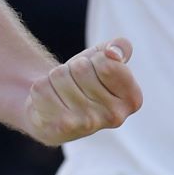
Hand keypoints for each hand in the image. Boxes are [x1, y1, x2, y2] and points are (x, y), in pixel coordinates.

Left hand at [24, 38, 142, 146]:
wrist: (54, 108)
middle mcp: (115, 117)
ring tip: (63, 92)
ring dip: (56, 78)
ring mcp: (89, 124)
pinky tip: (50, 102)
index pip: (107, 61)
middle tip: (75, 82)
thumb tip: (114, 53)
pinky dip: (41, 88)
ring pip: (60, 76)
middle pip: (81, 68)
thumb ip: (119, 48)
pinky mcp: (62, 126)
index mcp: (132, 99)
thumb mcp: (102, 59)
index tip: (94, 70)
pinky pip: (43, 87)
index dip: (94, 58)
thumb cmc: (83, 80)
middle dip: (72, 68)